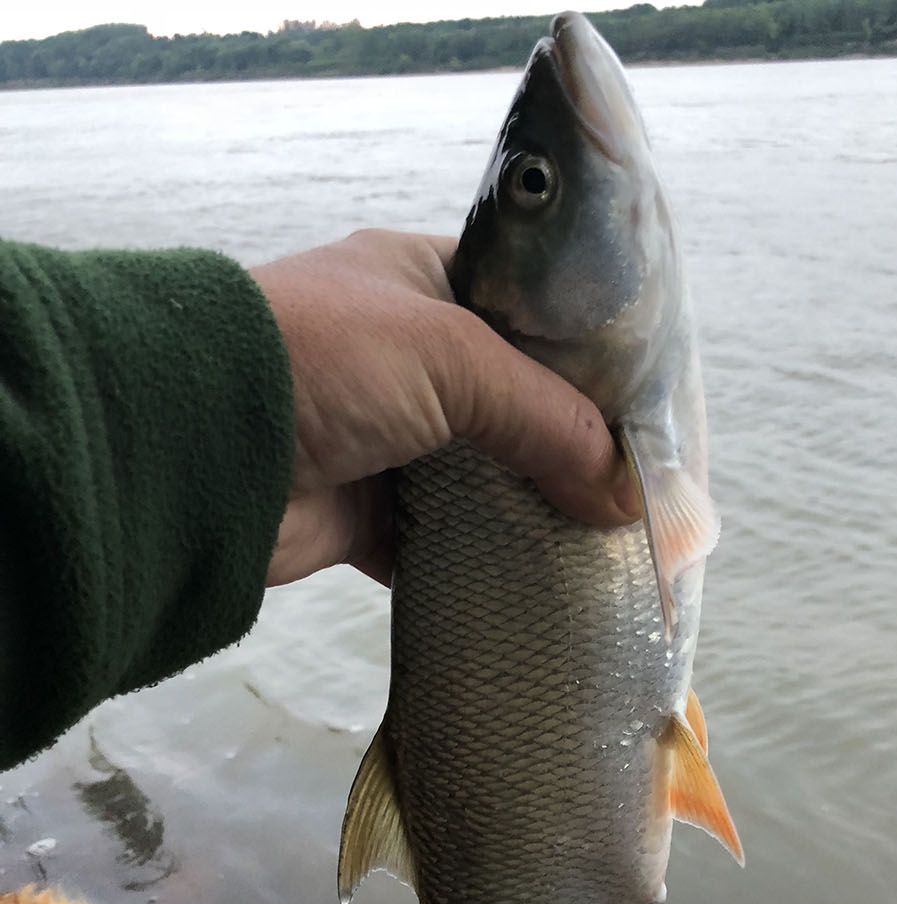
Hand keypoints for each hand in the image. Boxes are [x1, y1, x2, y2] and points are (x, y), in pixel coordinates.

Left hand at [251, 229, 637, 587]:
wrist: (197, 447)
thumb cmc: (324, 358)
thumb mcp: (452, 359)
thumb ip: (547, 418)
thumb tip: (626, 494)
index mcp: (422, 281)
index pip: (529, 312)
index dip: (590, 358)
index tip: (647, 409)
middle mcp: (405, 354)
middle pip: (513, 403)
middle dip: (569, 446)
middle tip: (636, 489)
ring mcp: (384, 434)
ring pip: (482, 476)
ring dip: (531, 507)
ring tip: (605, 541)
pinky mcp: (364, 511)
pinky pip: (439, 540)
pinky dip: (480, 560)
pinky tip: (539, 578)